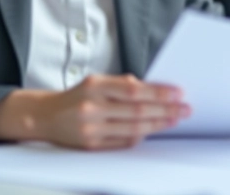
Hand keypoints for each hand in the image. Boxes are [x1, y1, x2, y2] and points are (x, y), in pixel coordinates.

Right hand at [35, 74, 189, 149]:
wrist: (45, 117)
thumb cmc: (76, 97)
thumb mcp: (95, 82)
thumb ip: (121, 85)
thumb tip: (154, 91)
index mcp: (94, 86)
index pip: (134, 89)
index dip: (158, 92)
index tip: (178, 93)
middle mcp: (91, 107)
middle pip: (137, 110)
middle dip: (165, 109)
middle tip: (184, 109)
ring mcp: (91, 129)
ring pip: (133, 128)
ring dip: (158, 124)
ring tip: (174, 119)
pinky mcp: (92, 146)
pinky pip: (123, 142)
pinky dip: (140, 135)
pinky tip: (153, 129)